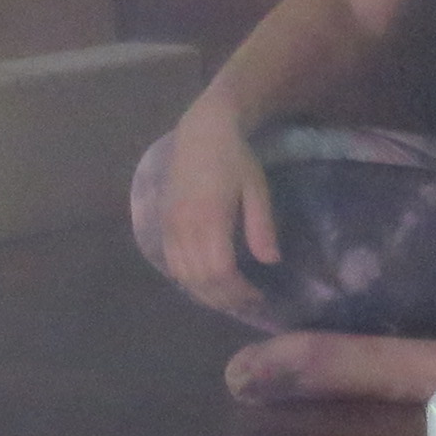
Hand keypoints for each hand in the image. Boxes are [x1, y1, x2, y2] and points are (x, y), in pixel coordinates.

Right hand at [155, 99, 279, 314]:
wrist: (201, 133)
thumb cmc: (235, 158)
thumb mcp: (256, 187)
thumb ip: (262, 225)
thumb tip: (271, 261)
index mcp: (211, 216)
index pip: (220, 270)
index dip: (238, 290)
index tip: (258, 295)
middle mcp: (185, 225)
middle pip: (200, 279)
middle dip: (225, 298)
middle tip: (247, 302)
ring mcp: (171, 225)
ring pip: (183, 276)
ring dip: (206, 294)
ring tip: (229, 297)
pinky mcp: (164, 224)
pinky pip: (173, 263)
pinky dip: (189, 280)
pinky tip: (207, 282)